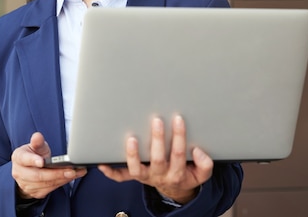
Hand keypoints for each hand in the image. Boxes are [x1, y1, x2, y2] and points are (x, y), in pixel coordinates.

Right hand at [11, 132, 86, 198]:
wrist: (29, 169)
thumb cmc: (34, 154)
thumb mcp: (36, 146)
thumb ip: (38, 142)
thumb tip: (37, 136)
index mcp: (18, 158)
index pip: (24, 159)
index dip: (33, 160)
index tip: (42, 161)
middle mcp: (19, 173)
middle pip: (38, 175)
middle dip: (56, 173)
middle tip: (71, 170)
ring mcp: (26, 185)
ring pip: (45, 183)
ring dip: (62, 179)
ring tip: (76, 172)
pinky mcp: (35, 192)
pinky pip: (50, 189)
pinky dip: (62, 182)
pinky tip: (72, 177)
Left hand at [98, 115, 212, 203]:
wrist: (175, 188)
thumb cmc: (187, 173)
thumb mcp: (202, 173)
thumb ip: (204, 163)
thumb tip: (197, 150)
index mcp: (177, 173)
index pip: (178, 154)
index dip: (179, 137)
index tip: (178, 119)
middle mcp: (159, 175)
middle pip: (157, 159)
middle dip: (157, 139)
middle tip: (157, 120)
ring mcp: (145, 176)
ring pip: (137, 169)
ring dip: (133, 155)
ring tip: (132, 139)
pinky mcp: (135, 176)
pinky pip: (121, 177)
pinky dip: (111, 171)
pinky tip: (103, 162)